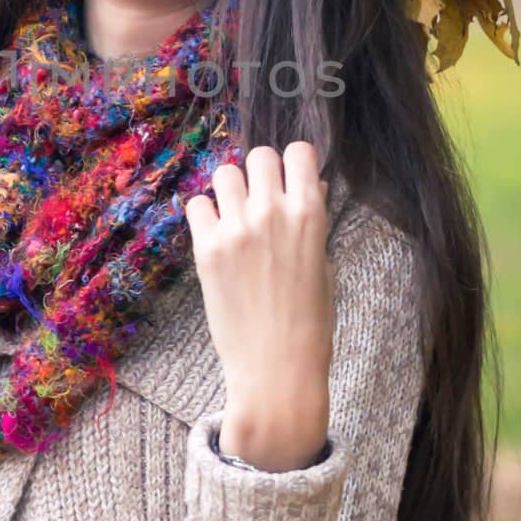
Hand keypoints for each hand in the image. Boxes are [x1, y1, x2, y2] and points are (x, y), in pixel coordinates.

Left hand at [184, 142, 333, 463]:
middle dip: (260, 173)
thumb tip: (309, 184)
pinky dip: (205, 215)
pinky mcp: (207, 249)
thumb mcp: (323, 264)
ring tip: (235, 218)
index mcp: (310, 214)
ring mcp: (237, 229)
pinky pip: (197, 204)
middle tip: (259, 200)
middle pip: (258, 155)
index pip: (299, 152)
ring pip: (225, 173)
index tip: (288, 179)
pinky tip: (216, 236)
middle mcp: (272, 213)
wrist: (276, 368)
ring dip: (230, 190)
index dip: (292, 163)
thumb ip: (311, 220)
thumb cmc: (309, 321)